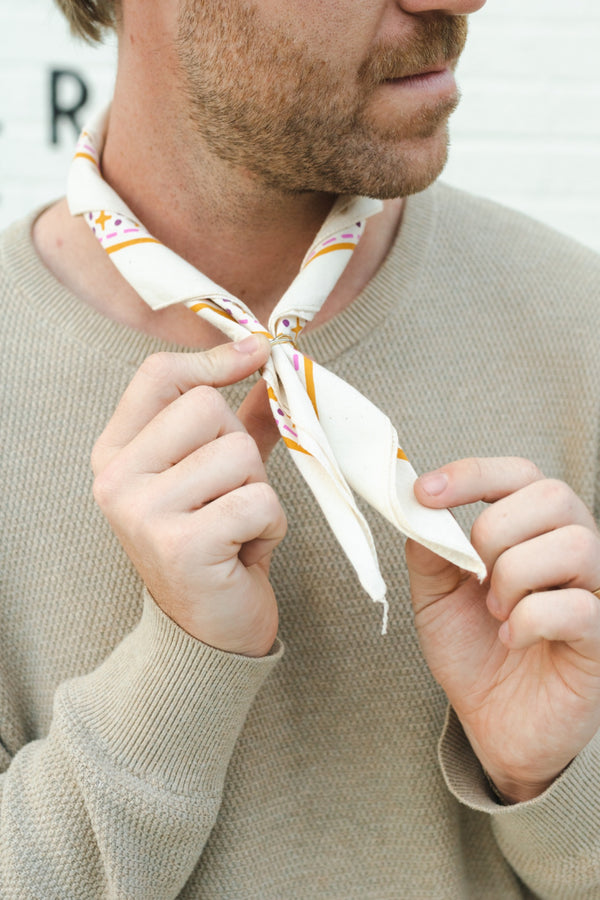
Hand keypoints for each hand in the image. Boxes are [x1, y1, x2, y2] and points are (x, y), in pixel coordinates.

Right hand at [91, 335, 285, 657]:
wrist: (208, 631)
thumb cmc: (214, 543)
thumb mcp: (215, 474)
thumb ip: (236, 418)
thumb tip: (263, 358)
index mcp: (116, 453)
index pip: (159, 375)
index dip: (214, 360)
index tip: (258, 354)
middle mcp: (117, 479)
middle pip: (207, 408)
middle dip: (240, 450)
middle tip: (231, 495)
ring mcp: (143, 512)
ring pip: (238, 454)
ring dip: (259, 491)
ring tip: (238, 526)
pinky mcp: (181, 545)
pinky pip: (259, 500)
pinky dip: (270, 525)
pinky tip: (246, 549)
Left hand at [407, 457, 599, 803]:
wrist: (492, 722)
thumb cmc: (473, 651)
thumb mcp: (435, 595)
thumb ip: (430, 549)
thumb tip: (416, 507)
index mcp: (533, 529)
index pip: (518, 474)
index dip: (472, 474)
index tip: (425, 493)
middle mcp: (573, 548)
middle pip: (552, 496)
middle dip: (495, 531)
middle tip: (475, 574)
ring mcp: (595, 590)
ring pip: (573, 545)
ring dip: (515, 577)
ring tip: (496, 611)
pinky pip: (579, 608)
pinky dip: (530, 621)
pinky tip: (512, 640)